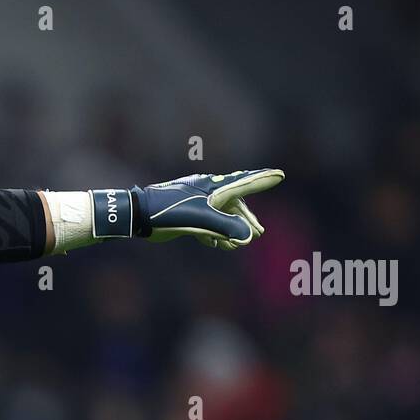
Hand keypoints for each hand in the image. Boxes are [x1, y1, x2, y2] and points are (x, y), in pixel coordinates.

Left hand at [133, 168, 283, 248]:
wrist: (140, 215)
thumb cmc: (169, 212)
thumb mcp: (200, 219)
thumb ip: (226, 226)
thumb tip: (248, 237)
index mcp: (214, 188)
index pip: (245, 183)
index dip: (263, 180)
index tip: (279, 175)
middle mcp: (207, 193)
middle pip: (235, 204)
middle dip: (247, 219)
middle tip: (259, 232)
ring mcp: (197, 204)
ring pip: (222, 216)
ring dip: (231, 230)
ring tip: (238, 244)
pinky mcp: (187, 216)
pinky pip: (208, 223)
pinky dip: (216, 234)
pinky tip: (218, 244)